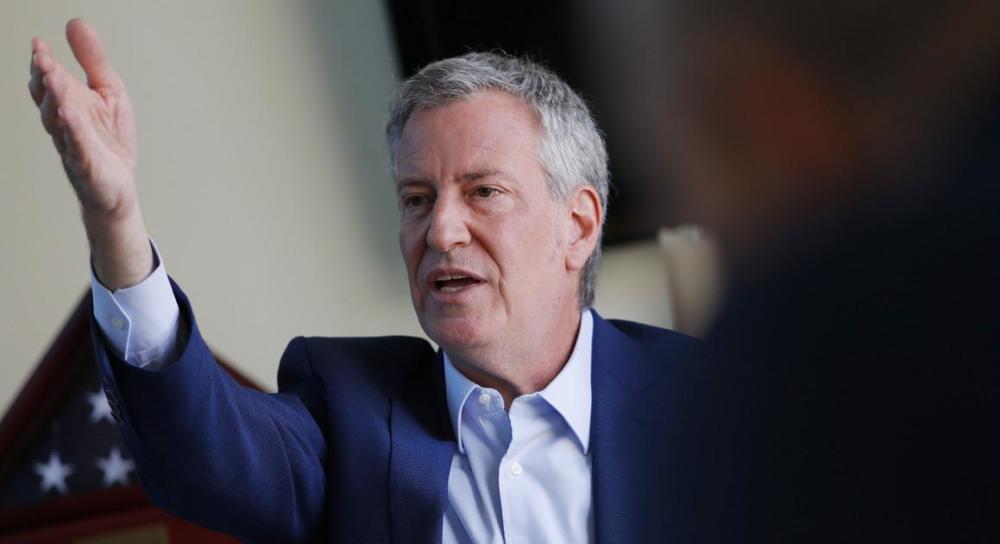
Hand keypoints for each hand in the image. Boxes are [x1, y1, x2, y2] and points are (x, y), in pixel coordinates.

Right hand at [30, 19, 150, 289]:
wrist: (118, 188)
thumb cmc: (109, 141)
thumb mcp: (109, 92)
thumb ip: (93, 60)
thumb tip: (75, 23)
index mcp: (68, 104)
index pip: (48, 81)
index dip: (42, 63)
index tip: (40, 44)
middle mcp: (65, 124)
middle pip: (47, 98)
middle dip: (44, 78)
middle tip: (42, 57)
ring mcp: (74, 145)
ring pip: (58, 121)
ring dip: (55, 98)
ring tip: (55, 78)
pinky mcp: (89, 166)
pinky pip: (79, 147)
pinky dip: (75, 131)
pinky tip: (71, 115)